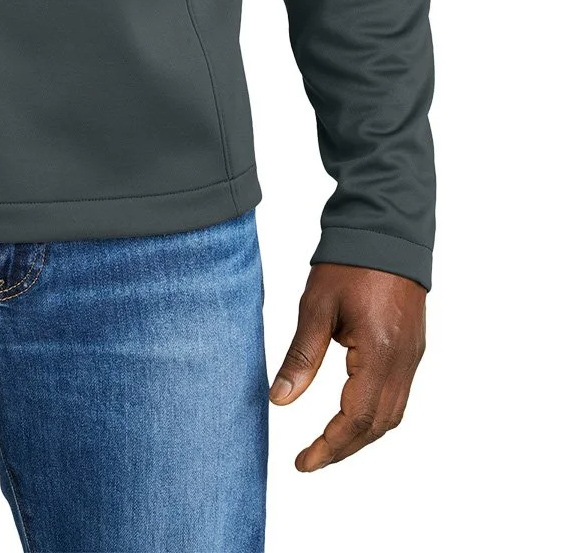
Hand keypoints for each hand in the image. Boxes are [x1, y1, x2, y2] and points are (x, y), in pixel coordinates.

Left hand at [270, 263, 425, 470]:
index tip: (302, 463)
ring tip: (328, 444)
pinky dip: (374, 415)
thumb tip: (279, 400)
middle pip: (376, 426)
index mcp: (379, 353)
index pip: (354, 419)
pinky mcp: (413, 348)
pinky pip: (398, 397)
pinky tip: (352, 414)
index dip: (328, 447)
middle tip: (310, 459)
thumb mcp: (316, 307)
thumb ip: (301, 357)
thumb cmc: (349, 263)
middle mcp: (402, 362)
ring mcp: (412, 356)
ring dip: (361, 436)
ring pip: (391, 415)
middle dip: (344, 448)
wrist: (386, 229)